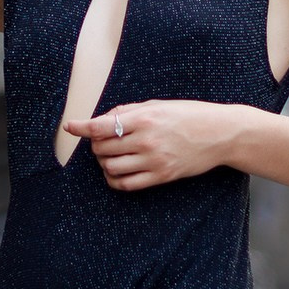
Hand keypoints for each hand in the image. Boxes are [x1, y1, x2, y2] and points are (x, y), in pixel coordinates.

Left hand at [64, 99, 242, 190]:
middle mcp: (146, 140)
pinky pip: (127, 184)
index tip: (70, 126)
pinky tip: (116, 172)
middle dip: (96, 145)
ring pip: (111, 167)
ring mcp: (154, 160)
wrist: (218, 133)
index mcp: (144, 118)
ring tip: (109, 156)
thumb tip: (104, 119)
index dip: (82, 127)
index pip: (102, 125)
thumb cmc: (187, 114)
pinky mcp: (161, 176)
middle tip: (101, 141)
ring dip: (104, 162)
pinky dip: (115, 180)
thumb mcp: (157, 104)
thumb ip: (129, 111)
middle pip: (103, 148)